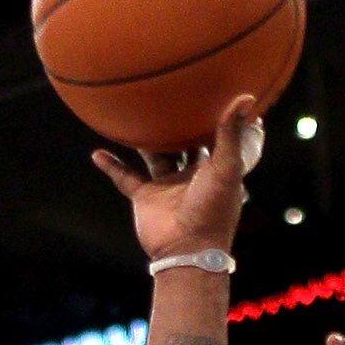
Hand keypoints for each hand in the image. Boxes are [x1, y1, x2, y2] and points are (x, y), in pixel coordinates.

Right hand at [93, 95, 257, 261]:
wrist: (187, 250)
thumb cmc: (213, 210)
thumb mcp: (227, 167)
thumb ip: (232, 133)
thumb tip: (246, 96)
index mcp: (213, 169)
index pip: (215, 139)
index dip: (215, 120)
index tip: (214, 94)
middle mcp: (190, 175)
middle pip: (182, 144)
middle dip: (177, 125)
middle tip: (170, 96)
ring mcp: (166, 186)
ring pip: (153, 156)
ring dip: (144, 140)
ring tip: (134, 114)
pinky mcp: (145, 198)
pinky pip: (125, 177)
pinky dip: (112, 166)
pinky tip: (98, 152)